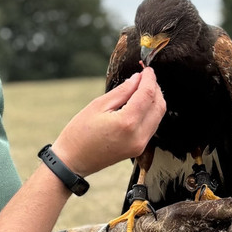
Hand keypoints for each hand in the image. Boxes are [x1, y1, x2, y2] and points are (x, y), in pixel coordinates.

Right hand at [49, 69, 165, 177]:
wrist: (73, 162)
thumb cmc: (79, 134)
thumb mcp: (97, 106)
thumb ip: (121, 91)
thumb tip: (137, 79)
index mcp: (127, 122)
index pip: (148, 95)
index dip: (149, 79)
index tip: (147, 69)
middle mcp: (139, 136)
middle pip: (159, 106)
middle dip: (155, 88)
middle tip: (145, 77)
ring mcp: (140, 144)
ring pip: (158, 116)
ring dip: (154, 100)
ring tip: (142, 88)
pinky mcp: (138, 149)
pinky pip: (152, 126)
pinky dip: (150, 112)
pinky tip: (140, 104)